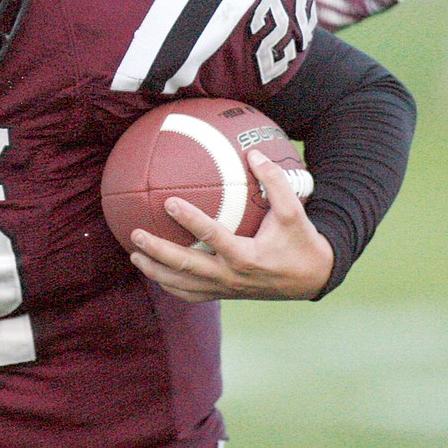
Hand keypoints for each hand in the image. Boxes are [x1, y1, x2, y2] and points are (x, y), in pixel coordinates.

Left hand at [127, 151, 333, 301]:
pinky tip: (154, 271)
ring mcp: (225, 289)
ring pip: (182, 285)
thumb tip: (253, 152)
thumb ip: (275, 181)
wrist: (312, 278)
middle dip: (158, 251)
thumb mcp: (294, 211)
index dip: (190, 219)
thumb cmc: (300, 241)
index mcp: (246, 256)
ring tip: (134, 255)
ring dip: (155, 271)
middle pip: (186, 266)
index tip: (169, 202)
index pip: (212, 236)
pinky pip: (191, 295)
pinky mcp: (223, 295)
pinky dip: (170, 284)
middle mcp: (231, 276)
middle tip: (135, 233)